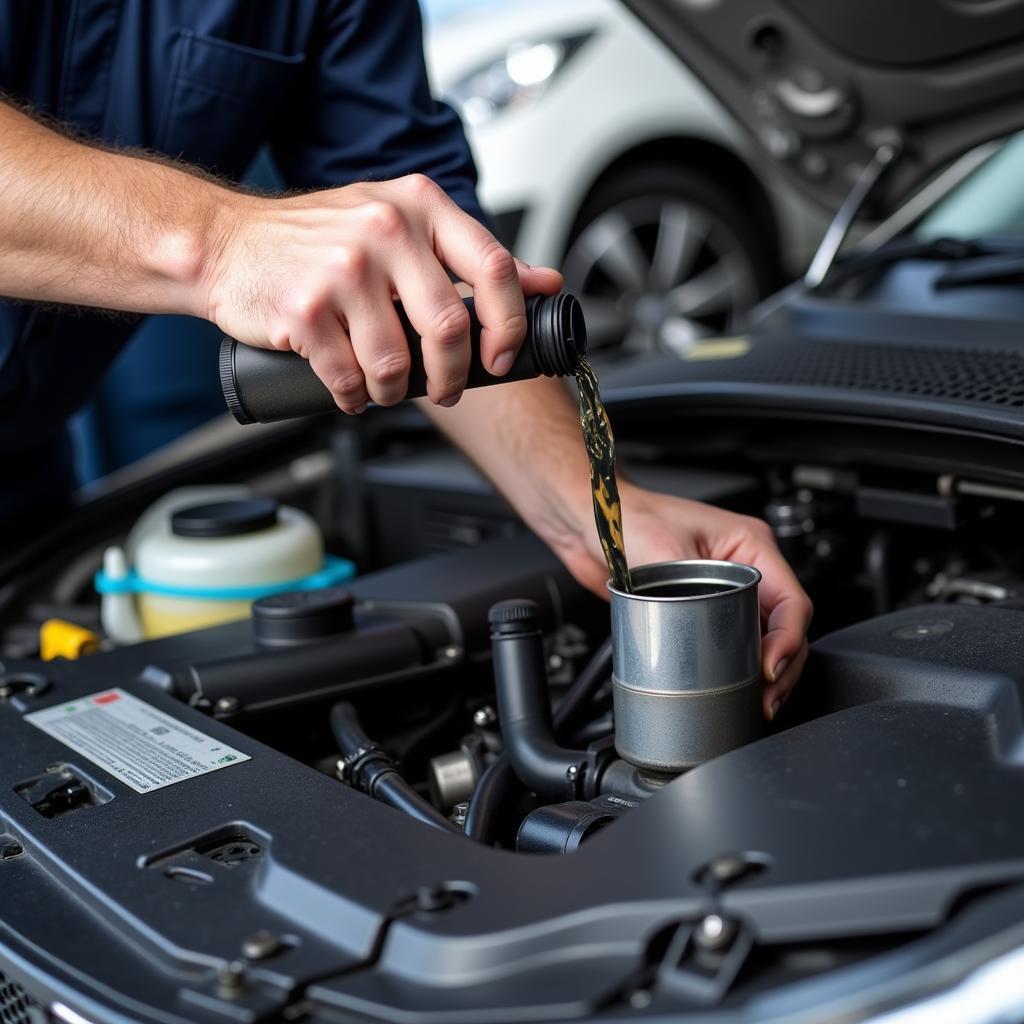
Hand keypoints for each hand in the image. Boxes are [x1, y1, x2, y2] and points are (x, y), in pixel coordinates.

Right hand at [202, 174, 561, 411]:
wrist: (227, 244)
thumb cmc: (318, 240)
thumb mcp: (402, 226)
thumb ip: (469, 256)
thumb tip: (544, 282)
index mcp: (419, 205)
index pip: (494, 268)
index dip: (508, 325)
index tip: (501, 356)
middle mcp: (385, 228)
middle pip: (450, 326)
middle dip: (451, 375)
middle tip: (442, 388)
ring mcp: (342, 267)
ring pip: (395, 363)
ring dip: (393, 392)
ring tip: (381, 386)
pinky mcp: (304, 307)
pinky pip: (348, 377)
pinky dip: (353, 397)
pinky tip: (348, 388)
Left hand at [553, 484, 812, 719]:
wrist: (593, 520)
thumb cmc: (627, 517)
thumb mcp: (663, 550)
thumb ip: (686, 586)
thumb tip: (704, 630)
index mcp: (750, 544)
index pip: (790, 600)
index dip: (789, 639)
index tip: (770, 668)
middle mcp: (744, 567)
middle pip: (784, 626)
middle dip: (783, 665)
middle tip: (768, 697)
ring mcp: (725, 589)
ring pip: (764, 638)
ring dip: (766, 672)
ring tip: (759, 701)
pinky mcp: (703, 608)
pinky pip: (734, 642)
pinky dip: (742, 667)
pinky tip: (738, 687)